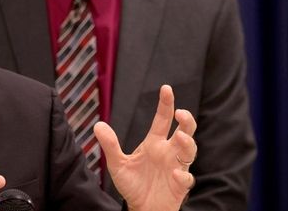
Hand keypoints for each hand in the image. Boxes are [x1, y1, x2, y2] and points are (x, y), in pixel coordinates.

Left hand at [94, 84, 196, 210]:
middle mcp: (168, 152)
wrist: (140, 207)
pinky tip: (175, 174)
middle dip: (187, 121)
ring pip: (190, 151)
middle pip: (185, 131)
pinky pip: (186, 179)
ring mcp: (176, 167)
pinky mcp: (180, 185)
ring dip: (187, 144)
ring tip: (180, 138)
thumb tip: (98, 125)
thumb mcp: (117, 164)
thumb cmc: (132, 184)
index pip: (162, 120)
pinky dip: (183, 176)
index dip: (166, 104)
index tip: (166, 88)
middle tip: (181, 113)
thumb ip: (110, 145)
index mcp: (155, 143)